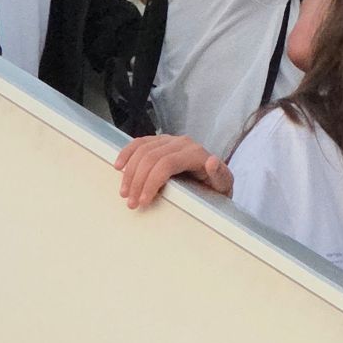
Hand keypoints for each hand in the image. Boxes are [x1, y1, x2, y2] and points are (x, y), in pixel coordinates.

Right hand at [114, 135, 231, 209]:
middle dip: (137, 181)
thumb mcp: (223, 185)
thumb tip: (212, 161)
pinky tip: (119, 167)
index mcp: (196, 153)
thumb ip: (219, 175)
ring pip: (142, 150)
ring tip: (125, 193)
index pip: (166, 163)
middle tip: (131, 203)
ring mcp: (170, 140)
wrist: (215, 181)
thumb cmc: (217, 187)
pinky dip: (127, 153)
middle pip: (151, 158)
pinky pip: (140, 143)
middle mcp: (183, 143)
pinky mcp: (160, 142)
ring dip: (130, 173)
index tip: (143, 202)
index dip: (151, 182)